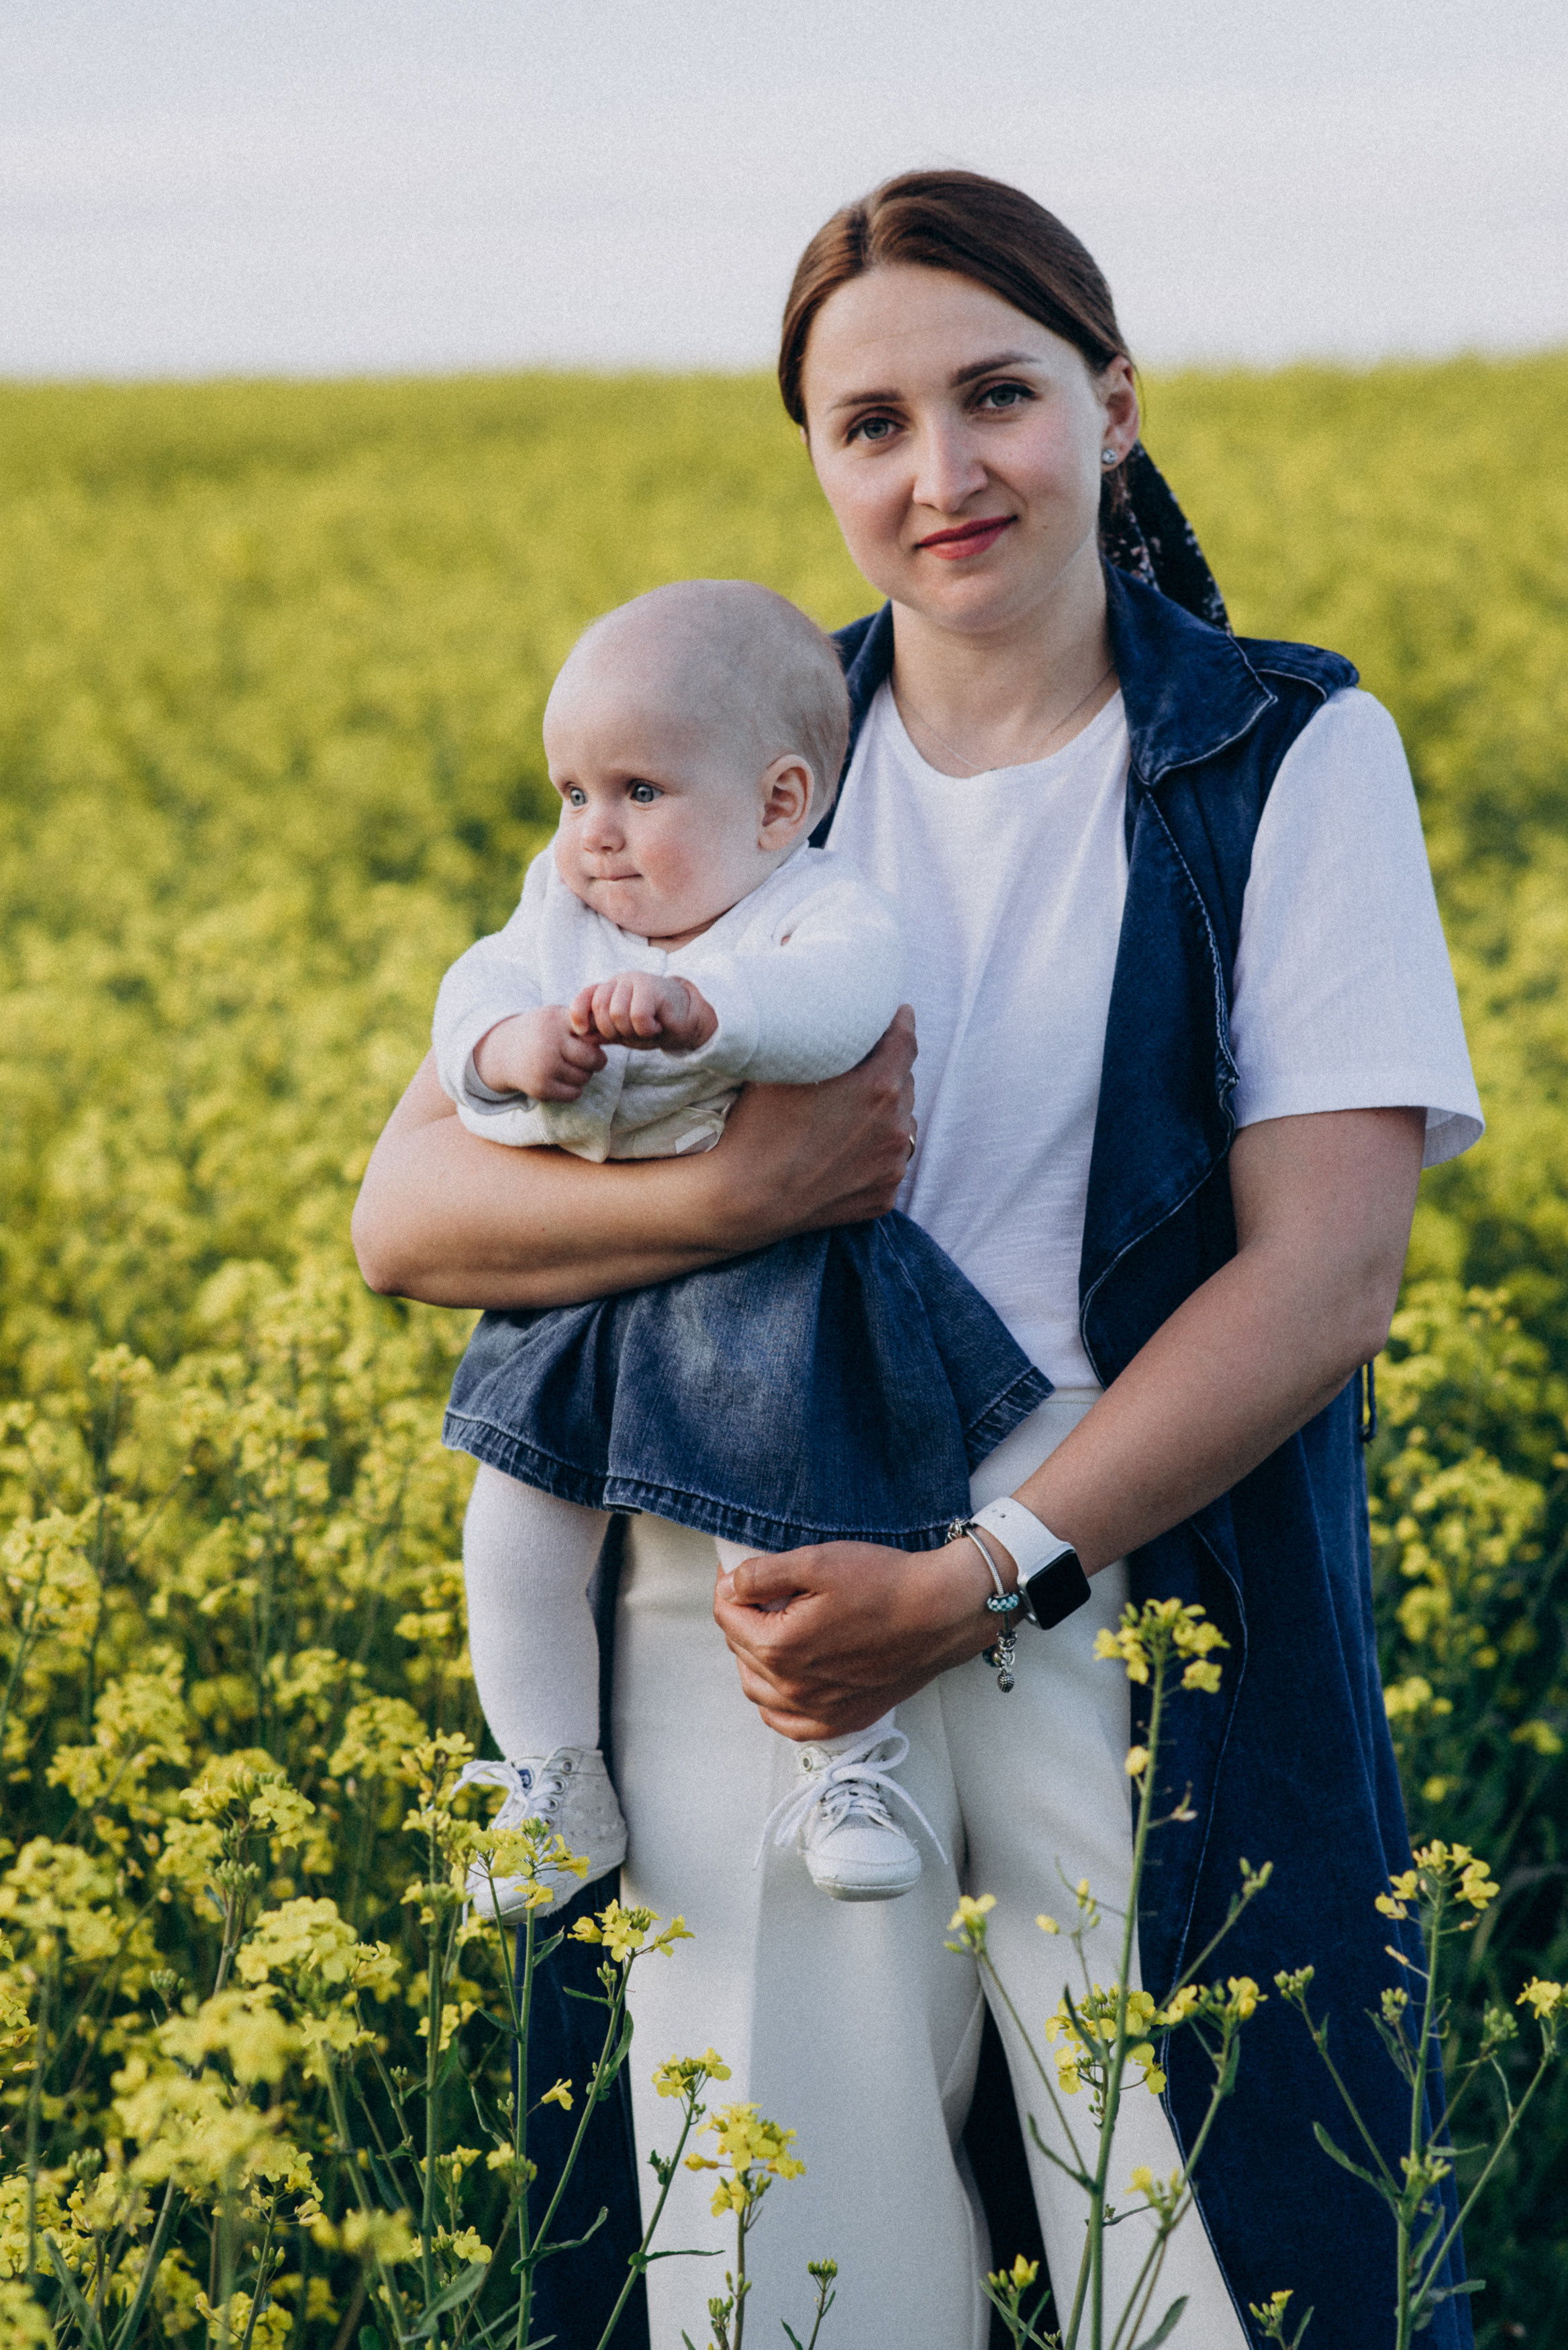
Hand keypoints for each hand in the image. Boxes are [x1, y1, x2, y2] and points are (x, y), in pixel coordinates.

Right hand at [472, 1008, 606, 1101]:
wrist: (504, 1051)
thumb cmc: (542, 1032)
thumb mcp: (557, 1016)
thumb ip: (584, 1021)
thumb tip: (613, 1033)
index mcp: (556, 1020)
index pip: (593, 1032)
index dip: (598, 1038)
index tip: (590, 1040)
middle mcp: (549, 1042)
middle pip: (594, 1059)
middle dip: (597, 1060)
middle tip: (588, 1058)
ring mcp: (544, 1066)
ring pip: (585, 1077)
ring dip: (583, 1074)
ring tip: (570, 1066)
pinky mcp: (541, 1088)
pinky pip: (574, 1093)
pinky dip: (574, 1089)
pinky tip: (562, 1079)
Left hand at [567, 971, 718, 1052]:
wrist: (687, 1022)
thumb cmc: (653, 1025)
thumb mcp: (622, 1032)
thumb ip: (601, 1031)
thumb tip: (579, 1036)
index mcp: (609, 989)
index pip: (585, 997)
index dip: (578, 1013)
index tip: (582, 1032)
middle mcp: (620, 981)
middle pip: (600, 1008)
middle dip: (613, 1030)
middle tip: (631, 1033)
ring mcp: (636, 981)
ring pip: (617, 1012)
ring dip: (631, 1031)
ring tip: (645, 1030)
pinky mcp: (653, 987)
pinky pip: (638, 1015)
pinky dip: (646, 1029)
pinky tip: (656, 1026)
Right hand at [703, 1004, 917, 1250]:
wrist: (744, 1200)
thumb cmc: (757, 1127)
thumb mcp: (785, 1067)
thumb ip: (822, 1040)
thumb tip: (836, 1019)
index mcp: (879, 1086)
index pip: (906, 1040)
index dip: (901, 1021)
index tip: (898, 1015)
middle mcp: (895, 1126)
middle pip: (903, 1082)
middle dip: (885, 1071)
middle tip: (857, 1070)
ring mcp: (892, 1165)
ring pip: (900, 1124)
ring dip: (884, 1114)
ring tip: (848, 1116)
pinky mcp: (883, 1195)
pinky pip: (889, 1161)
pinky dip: (875, 1152)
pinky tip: (844, 1151)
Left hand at [712, 1533, 995, 1739]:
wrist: (943, 1613)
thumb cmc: (886, 1585)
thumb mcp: (818, 1562)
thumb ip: (763, 1575)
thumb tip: (730, 1586)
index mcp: (780, 1647)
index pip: (726, 1617)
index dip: (729, 1587)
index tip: (739, 1572)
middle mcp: (793, 1688)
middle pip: (739, 1651)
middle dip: (742, 1618)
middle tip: (760, 1593)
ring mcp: (818, 1711)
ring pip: (757, 1690)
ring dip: (753, 1658)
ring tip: (772, 1629)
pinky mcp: (843, 1720)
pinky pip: (787, 1723)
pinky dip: (777, 1701)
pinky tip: (786, 1678)